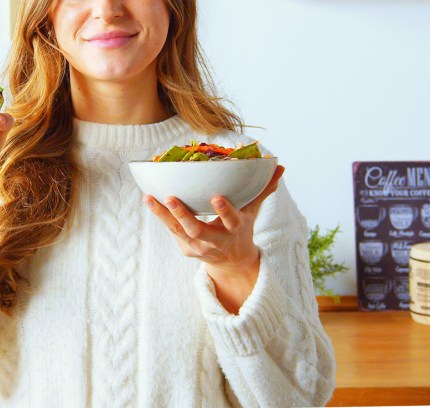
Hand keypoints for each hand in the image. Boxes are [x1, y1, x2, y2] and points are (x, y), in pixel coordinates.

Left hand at [145, 165, 284, 311]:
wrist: (233, 263)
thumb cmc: (240, 228)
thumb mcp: (253, 212)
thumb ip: (263, 190)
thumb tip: (280, 167)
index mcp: (235, 230)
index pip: (231, 221)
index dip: (225, 211)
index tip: (216, 197)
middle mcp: (215, 242)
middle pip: (197, 230)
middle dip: (183, 216)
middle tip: (171, 198)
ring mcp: (198, 247)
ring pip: (178, 231)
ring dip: (163, 214)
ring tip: (149, 197)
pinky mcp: (186, 249)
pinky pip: (171, 230)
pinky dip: (160, 216)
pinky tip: (150, 199)